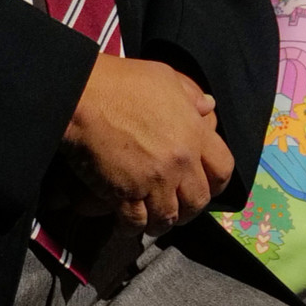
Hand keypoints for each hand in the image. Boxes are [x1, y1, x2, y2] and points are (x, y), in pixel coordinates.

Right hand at [51, 56, 233, 231]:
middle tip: (176, 208)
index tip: (207, 186)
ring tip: (152, 221)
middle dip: (188, 209)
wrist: (82, 95)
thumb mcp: (165, 78)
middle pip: (197, 201)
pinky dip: (132, 226)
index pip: (223, 169)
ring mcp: (153, 180)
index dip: (217, 183)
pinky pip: (136, 222)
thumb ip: (190, 96)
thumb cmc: (122, 82)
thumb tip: (208, 107)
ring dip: (160, 222)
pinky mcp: (124, 193)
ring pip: (167, 217)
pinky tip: (127, 223)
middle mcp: (179, 161)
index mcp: (194, 133)